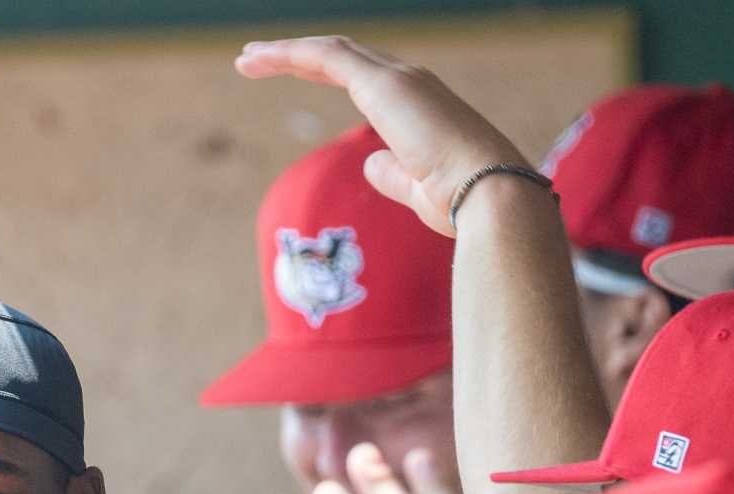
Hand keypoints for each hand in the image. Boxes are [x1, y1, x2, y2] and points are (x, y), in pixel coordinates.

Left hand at [236, 36, 525, 235]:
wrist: (487, 194)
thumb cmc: (460, 201)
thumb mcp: (416, 187)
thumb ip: (393, 172)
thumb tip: (370, 162)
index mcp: (418, 103)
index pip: (361, 76)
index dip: (321, 70)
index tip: (288, 74)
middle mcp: (408, 80)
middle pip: (340, 56)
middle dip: (296, 54)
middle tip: (254, 60)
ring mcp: (397, 78)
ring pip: (329, 51)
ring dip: (284, 52)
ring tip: (245, 60)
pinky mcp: (383, 84)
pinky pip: (326, 57)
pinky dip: (290, 54)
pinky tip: (259, 61)